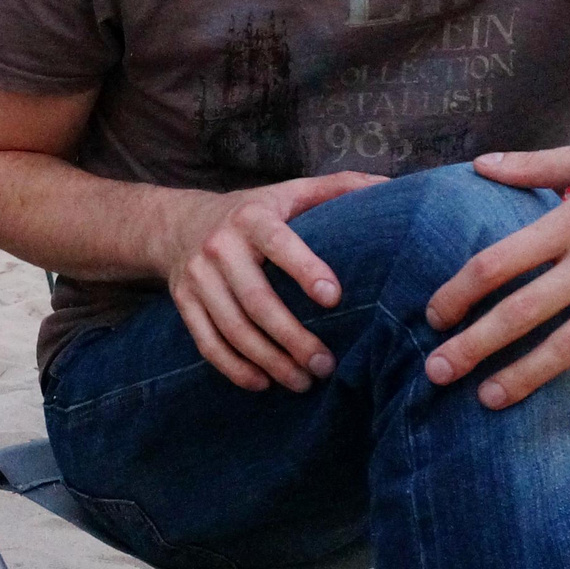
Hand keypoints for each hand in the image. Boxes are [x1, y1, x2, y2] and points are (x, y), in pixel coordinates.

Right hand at [160, 171, 388, 391]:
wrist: (178, 224)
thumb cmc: (253, 212)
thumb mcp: (289, 192)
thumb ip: (337, 188)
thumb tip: (390, 185)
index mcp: (252, 217)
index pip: (278, 243)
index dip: (304, 269)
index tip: (334, 298)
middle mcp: (220, 246)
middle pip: (256, 300)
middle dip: (292, 338)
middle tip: (326, 365)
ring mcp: (197, 277)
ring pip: (233, 328)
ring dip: (269, 361)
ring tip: (303, 382)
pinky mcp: (183, 302)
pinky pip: (207, 343)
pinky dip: (234, 368)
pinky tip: (263, 383)